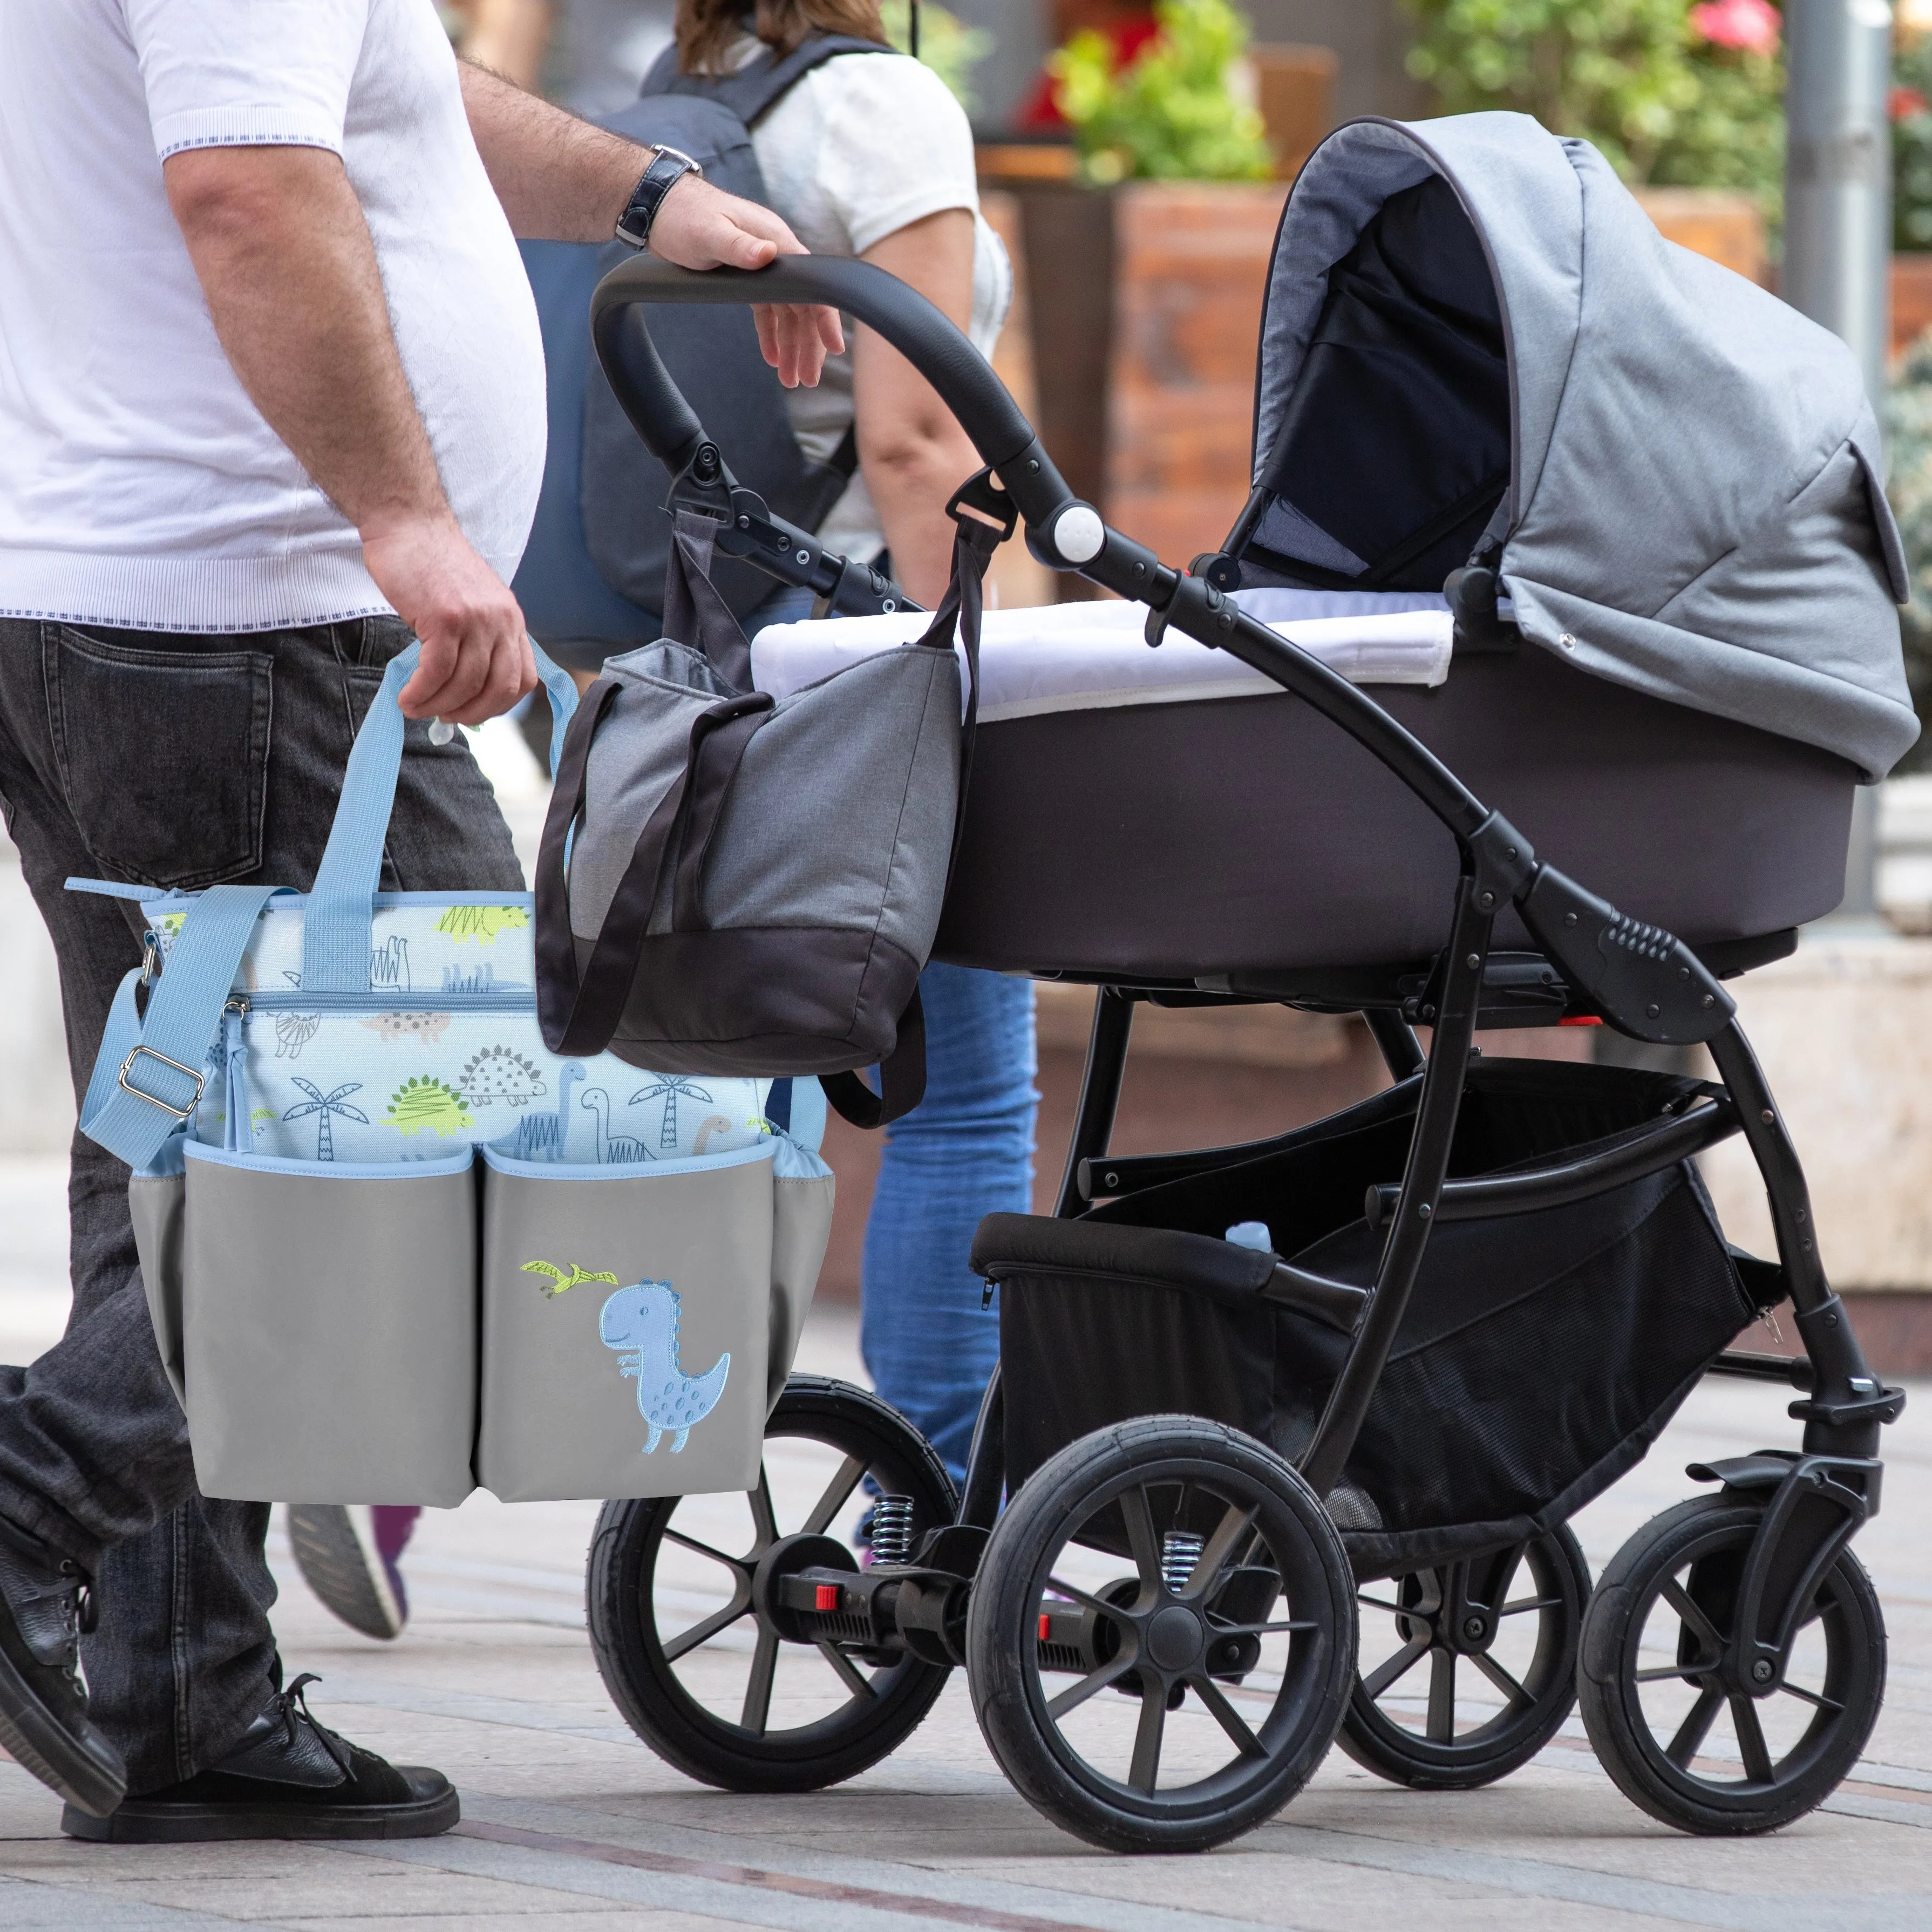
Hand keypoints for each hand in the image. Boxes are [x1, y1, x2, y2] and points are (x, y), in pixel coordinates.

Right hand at [362, 513, 536, 725]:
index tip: (473, 711)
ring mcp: (476, 619)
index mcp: (511, 620)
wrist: (409, 524)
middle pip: (498, 688)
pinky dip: (421, 692)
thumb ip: (477, 640)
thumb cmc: (431, 566)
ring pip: (465, 683)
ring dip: (437, 705)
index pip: (524, 678)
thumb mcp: (471, 603)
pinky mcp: (445, 618)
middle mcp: (501, 621)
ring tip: (415, 707)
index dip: (499, 705)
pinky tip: (407, 697)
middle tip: (442, 717)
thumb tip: (466, 689)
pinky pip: (437, 672)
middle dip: (470, 712)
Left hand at [647, 173, 844, 388]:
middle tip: (808, 379)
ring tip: (792, 379)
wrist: (659, 207)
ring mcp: (764, 268)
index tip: (833, 347)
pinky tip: (773, 358)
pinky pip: (768, 311)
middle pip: (804, 306)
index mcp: (776, 242)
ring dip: (792, 346)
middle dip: (808, 344)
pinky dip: (772, 335)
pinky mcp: (748, 278)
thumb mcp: (709, 233)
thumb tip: (767, 254)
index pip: (812, 285)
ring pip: (788, 313)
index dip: (825, 318)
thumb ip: (739, 246)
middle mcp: (776, 255)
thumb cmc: (684, 215)